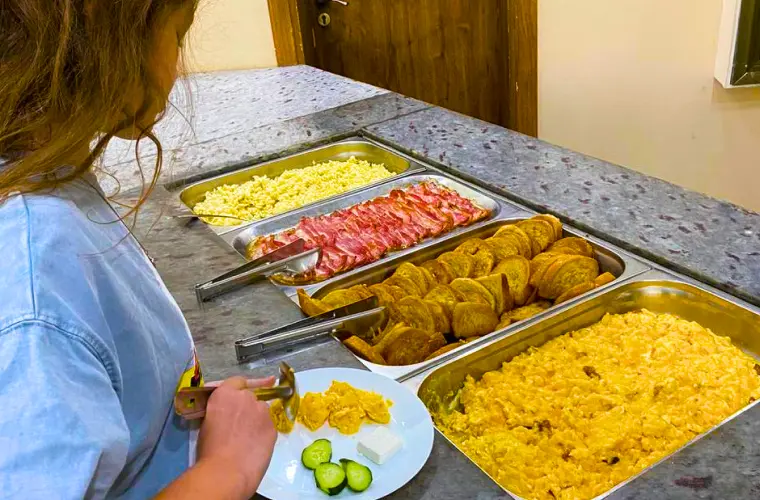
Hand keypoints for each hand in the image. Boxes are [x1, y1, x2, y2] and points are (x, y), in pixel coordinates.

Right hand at [196, 376, 276, 495]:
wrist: (226, 470)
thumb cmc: (209, 449)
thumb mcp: (208, 422)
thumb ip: (220, 411)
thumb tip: (226, 415)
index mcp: (225, 393)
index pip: (237, 381)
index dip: (240, 388)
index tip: (245, 391)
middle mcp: (246, 397)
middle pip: (250, 397)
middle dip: (247, 407)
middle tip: (240, 425)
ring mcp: (262, 410)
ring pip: (262, 412)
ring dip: (256, 419)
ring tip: (248, 438)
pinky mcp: (273, 426)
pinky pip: (268, 426)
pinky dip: (263, 432)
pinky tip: (255, 446)